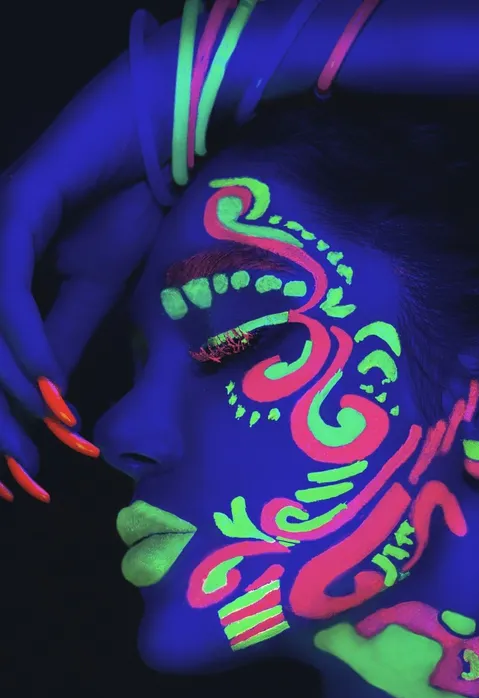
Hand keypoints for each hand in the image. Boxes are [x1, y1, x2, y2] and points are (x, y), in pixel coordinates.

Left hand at [0, 174, 163, 501]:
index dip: (2, 418)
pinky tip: (51, 390)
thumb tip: (48, 406)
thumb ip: (62, 341)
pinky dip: (28, 344)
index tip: (20, 477)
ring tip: (34, 452)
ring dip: (9, 395)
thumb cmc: (131, 204)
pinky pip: (9, 288)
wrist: (163, 137)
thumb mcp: (97, 293)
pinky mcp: (15, 206)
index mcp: (3, 276)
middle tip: (21, 481)